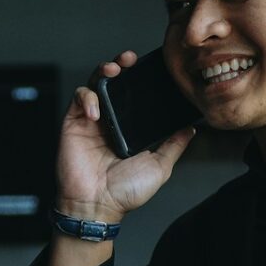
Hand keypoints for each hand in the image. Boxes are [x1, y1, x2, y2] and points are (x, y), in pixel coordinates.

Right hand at [56, 50, 195, 222]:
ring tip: (114, 69)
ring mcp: (90, 121)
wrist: (97, 206)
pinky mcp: (73, 124)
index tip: (152, 67)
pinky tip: (97, 110)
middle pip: (114, 82)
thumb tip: (192, 128)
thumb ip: (174, 145)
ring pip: (95, 83)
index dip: (140, 77)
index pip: (134, 94)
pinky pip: (79, 98)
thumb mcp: (159, 166)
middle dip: (121, 64)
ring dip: (103, 71)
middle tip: (130, 59)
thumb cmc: (125, 192)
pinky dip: (88, 97)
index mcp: (129, 127)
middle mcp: (110, 120)